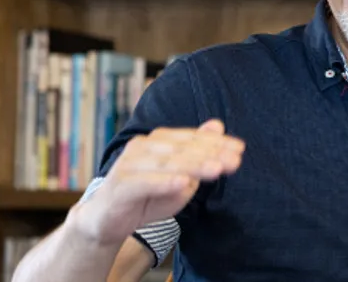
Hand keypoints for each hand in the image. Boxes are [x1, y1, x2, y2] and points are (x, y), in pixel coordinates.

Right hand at [69, 119, 244, 246]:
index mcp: (158, 140)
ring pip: (167, 163)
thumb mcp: (180, 176)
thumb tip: (217, 125)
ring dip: (194, 166)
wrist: (107, 221)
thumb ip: (197, 153)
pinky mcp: (120, 184)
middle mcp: (143, 146)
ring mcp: (129, 164)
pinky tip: (183, 183)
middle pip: (182, 149)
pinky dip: (164, 182)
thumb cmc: (147, 197)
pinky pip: (145, 182)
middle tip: (234, 160)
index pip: (191, 138)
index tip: (240, 149)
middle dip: (211, 153)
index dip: (217, 142)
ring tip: (216, 169)